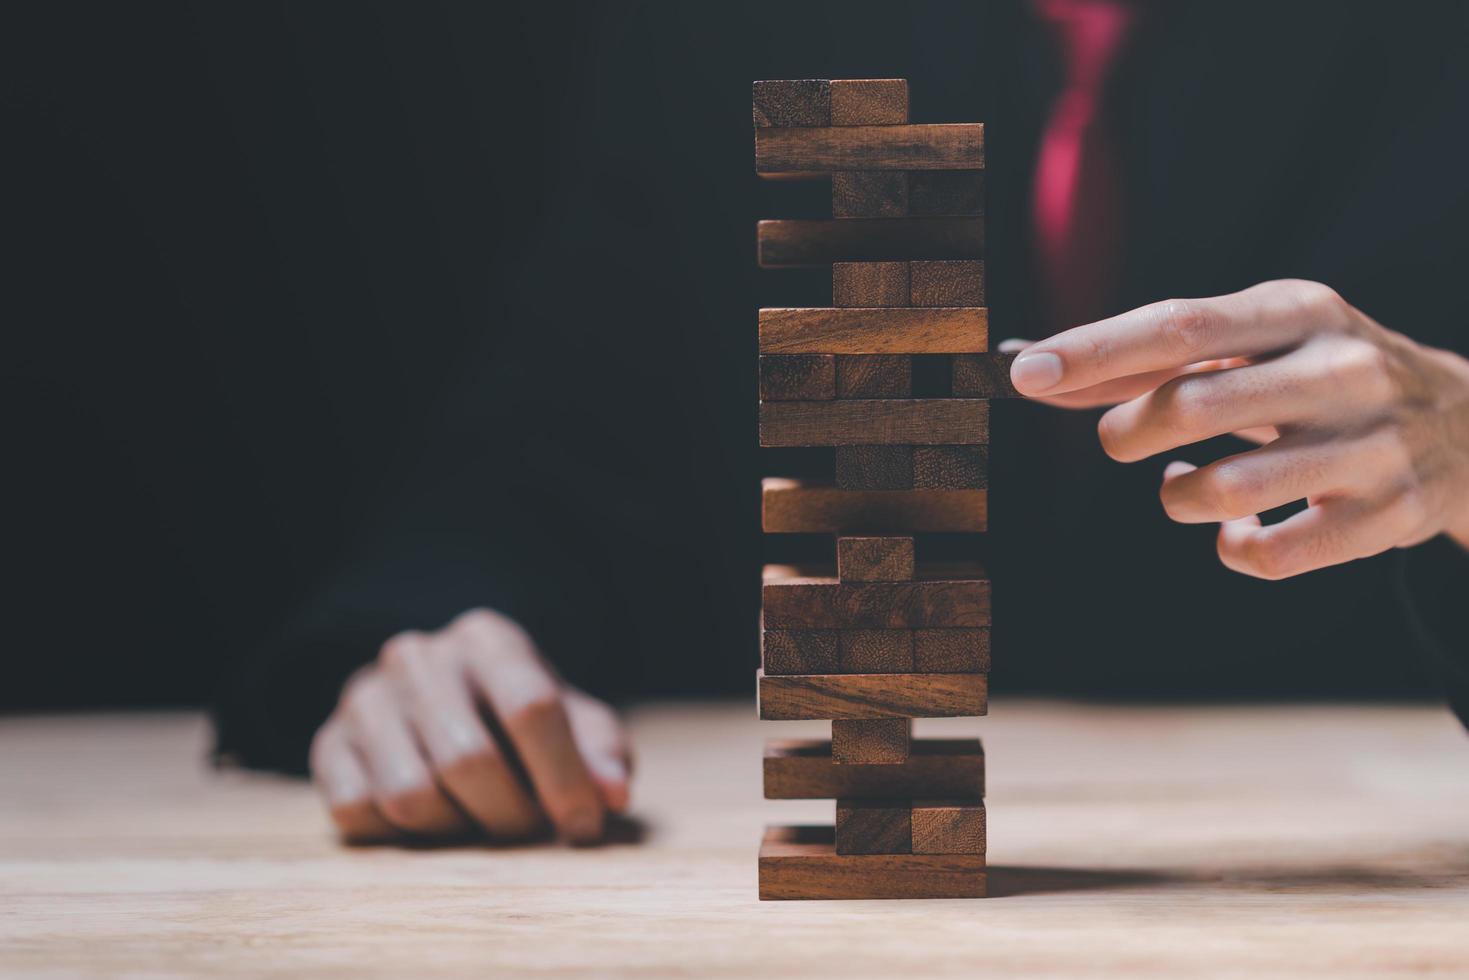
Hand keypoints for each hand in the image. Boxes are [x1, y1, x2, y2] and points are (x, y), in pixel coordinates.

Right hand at [309, 609, 630, 843]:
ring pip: (410, 796)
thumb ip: (602, 753)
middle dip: (508, 813)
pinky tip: (427, 816)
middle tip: (526, 828)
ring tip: (476, 817)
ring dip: (455, 829)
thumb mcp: (574, 723)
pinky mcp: (328, 742)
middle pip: (468, 760)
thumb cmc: (520, 721)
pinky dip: (399, 835)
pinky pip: (358, 812)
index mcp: (488, 639)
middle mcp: (418, 656)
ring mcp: (365, 697)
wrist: (437, 705)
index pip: (531, 707)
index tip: (583, 826)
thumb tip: (611, 795)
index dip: (564, 777)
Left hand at [1007, 279, 1468, 577]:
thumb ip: (1150, 360)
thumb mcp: (1253, 343)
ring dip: (1178, 496)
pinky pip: (1270, 555)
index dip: (1094, 352)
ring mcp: (1369, 445)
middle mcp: (1341, 369)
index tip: (1025, 373)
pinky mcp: (1384, 516)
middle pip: (1193, 405)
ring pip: (1223, 491)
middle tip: (1121, 442)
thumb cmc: (1316, 375)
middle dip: (1127, 432)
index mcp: (1299, 310)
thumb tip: (1039, 375)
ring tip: (1185, 483)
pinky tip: (1241, 529)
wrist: (1463, 424)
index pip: (1181, 325)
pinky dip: (1233, 549)